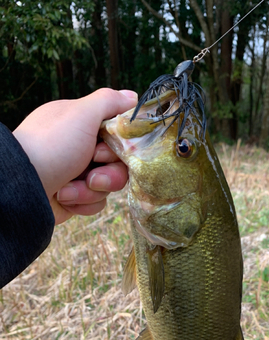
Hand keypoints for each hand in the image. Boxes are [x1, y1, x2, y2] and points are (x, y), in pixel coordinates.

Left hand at [13, 88, 137, 223]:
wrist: (24, 188)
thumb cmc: (51, 146)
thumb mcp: (81, 114)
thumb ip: (109, 101)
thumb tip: (133, 96)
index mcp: (81, 125)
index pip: (119, 134)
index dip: (119, 145)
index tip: (103, 146)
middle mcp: (81, 148)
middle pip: (119, 163)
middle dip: (109, 172)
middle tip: (91, 173)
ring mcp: (78, 173)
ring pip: (109, 185)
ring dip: (91, 190)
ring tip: (69, 189)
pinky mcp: (76, 197)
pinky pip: (97, 202)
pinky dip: (83, 203)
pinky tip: (65, 198)